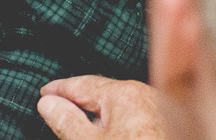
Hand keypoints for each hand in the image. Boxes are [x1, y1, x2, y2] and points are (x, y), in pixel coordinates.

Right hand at [38, 76, 166, 139]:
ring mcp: (161, 109)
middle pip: (104, 93)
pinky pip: (138, 116)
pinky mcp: (170, 123)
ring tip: (86, 122)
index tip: (45, 93)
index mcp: (123, 93)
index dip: (60, 89)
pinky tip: (116, 132)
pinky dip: (121, 122)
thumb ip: (68, 122)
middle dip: (82, 100)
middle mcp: (146, 94)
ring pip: (123, 106)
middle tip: (60, 105)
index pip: (82, 84)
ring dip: (104, 113)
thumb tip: (49, 103)